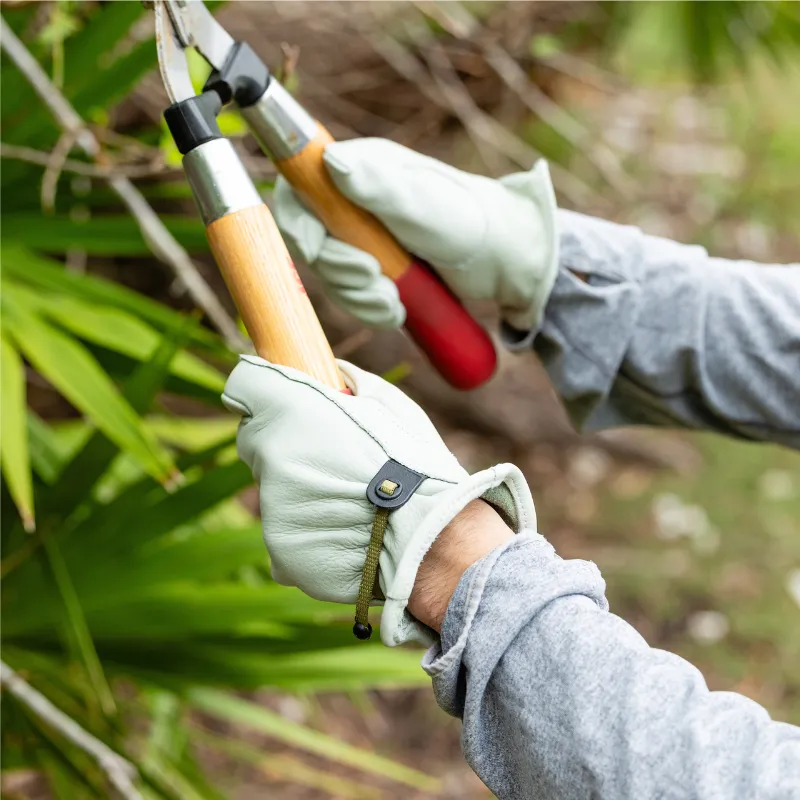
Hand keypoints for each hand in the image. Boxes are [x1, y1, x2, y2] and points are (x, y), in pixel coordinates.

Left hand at [222, 357, 535, 645]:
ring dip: (301, 491)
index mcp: (292, 410)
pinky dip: (309, 532)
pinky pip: (287, 534)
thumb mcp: (395, 407)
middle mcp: (270, 455)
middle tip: (332, 458)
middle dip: (285, 444)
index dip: (269, 393)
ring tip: (351, 502)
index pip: (248, 387)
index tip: (288, 402)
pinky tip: (345, 533)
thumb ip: (355, 381)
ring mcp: (272, 506)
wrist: (432, 542)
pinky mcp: (279, 550)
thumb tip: (335, 370)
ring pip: (275, 491)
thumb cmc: (418, 467)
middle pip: (256, 441)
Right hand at [273, 138, 558, 334]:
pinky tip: (398, 311)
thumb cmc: (469, 220)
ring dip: (359, 296)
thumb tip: (329, 161)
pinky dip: (371, 310)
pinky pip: (352, 296)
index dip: (299, 224)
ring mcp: (363, 238)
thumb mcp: (423, 204)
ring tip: (395, 301)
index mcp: (359, 170)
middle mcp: (353, 202)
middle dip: (340, 269)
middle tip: (377, 280)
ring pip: (331, 275)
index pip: (299, 191)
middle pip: (310, 241)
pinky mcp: (375, 270)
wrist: (503, 260)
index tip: (321, 249)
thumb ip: (378, 186)